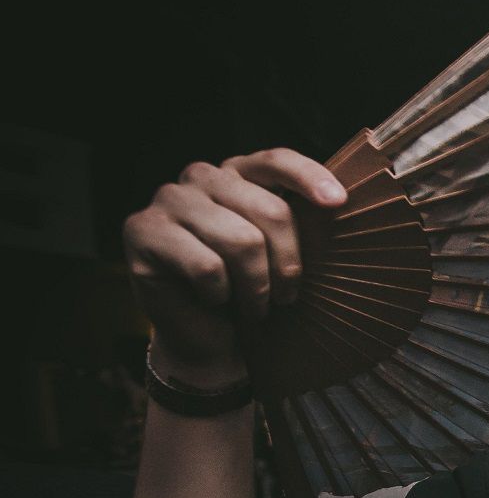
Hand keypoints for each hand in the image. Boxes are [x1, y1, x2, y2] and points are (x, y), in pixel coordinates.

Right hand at [123, 149, 346, 371]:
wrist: (204, 336)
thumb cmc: (247, 292)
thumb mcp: (279, 254)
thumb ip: (295, 225)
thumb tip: (337, 206)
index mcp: (238, 174)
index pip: (276, 161)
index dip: (308, 177)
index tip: (338, 202)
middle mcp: (200, 177)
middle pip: (269, 210)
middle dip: (288, 264)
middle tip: (286, 296)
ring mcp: (168, 200)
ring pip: (241, 241)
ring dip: (256, 287)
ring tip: (255, 306)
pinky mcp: (142, 230)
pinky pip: (205, 266)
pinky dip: (220, 294)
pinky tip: (213, 300)